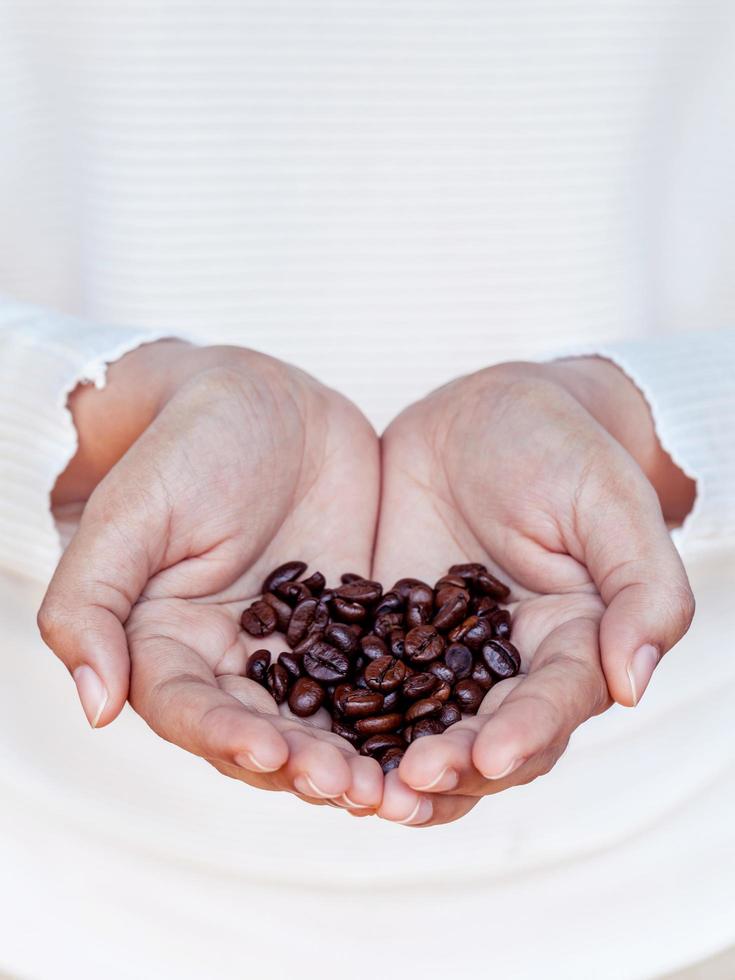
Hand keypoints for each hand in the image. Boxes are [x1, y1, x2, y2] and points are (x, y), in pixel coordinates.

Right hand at [38, 342, 382, 810]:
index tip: (273, 754)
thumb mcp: (132, 515)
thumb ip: (92, 604)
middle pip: (265, 733)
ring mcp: (298, 646)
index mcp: (168, 644)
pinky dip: (405, 710)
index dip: (227, 738)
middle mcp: (233, 660)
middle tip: (358, 789)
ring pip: (327, 720)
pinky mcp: (354, 626)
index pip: (190, 711)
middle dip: (309, 766)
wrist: (263, 399)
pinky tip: (443, 732)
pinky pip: (379, 676)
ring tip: (402, 786)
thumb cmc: (184, 446)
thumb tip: (94, 706)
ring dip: (361, 758)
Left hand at [372, 359, 694, 825]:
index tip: (488, 756)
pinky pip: (361, 681)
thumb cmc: (561, 447)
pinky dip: (338, 716)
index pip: (553, 705)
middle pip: (483, 737)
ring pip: (418, 728)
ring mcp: (440, 653)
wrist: (484, 411)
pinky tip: (305, 735)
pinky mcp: (385, 632)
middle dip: (448, 767)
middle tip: (405, 784)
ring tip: (351, 788)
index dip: (524, 734)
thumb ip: (641, 588)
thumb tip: (634, 683)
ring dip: (388, 765)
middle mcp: (506, 665)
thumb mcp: (608, 503)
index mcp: (572, 644)